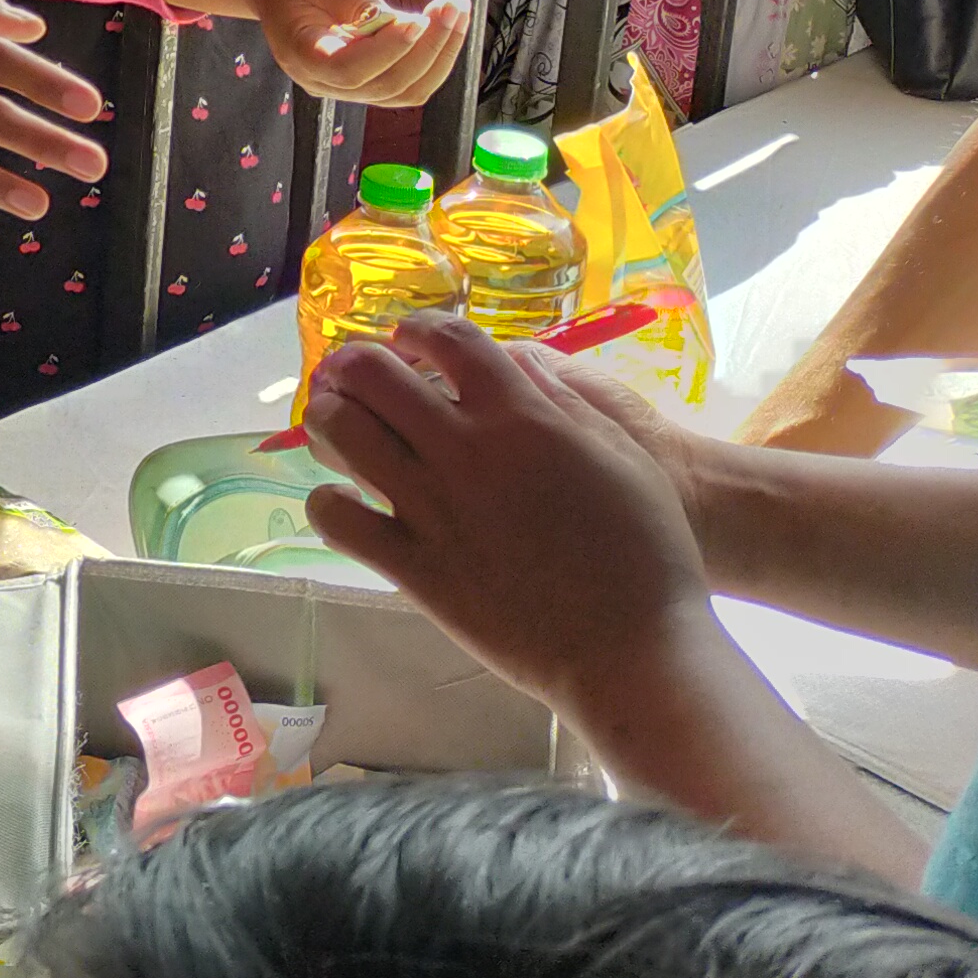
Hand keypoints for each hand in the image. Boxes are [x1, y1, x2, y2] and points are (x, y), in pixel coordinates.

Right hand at [235, 0, 468, 107]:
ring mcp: (346, 88)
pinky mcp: (369, 82)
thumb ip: (359, 3)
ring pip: (405, 91)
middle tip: (452, 6)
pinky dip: (435, 58)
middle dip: (428, 48)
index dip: (388, 51)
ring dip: (439, 55)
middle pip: (385, 85)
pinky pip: (410, 84)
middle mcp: (322, 81)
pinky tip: (448, 26)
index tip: (418, 19)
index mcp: (301, 54)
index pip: (347, 69)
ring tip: (456, 11)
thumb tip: (397, 24)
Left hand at [300, 315, 708, 716]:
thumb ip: (565, 402)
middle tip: (354, 377)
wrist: (632, 649)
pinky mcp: (413, 567)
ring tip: (336, 423)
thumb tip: (515, 366)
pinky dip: (329, 502)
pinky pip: (338, 518)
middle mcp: (465, 450)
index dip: (418, 329)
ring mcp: (432, 508)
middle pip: (374, 374)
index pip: (449, 339)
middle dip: (355, 365)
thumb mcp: (624, 455)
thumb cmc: (648, 551)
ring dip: (329, 418)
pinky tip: (345, 502)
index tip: (408, 340)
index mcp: (522, 416)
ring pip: (342, 433)